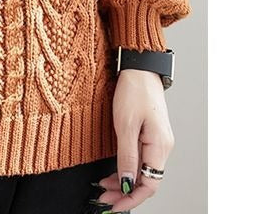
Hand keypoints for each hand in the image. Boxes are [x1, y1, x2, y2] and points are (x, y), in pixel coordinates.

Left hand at [94, 69, 174, 211]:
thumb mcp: (125, 124)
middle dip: (125, 193)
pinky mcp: (151, 134)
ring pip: (142, 171)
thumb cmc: (134, 90)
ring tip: (104, 187)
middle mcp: (162, 147)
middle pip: (146, 181)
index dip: (132, 199)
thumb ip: (126, 155)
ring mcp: (158, 141)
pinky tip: (113, 171)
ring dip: (124, 181)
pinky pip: (141, 158)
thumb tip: (127, 182)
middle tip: (104, 198)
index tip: (114, 206)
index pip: (149, 185)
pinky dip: (127, 167)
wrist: (140, 67)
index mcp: (160, 146)